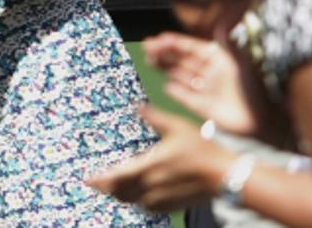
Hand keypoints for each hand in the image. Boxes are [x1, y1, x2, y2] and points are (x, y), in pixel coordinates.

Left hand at [86, 105, 233, 211]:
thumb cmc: (202, 150)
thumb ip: (155, 118)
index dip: (100, 180)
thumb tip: (138, 106)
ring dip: (120, 195)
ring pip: (132, 201)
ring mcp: (161, 199)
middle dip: (107, 188)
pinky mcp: (171, 205)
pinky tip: (136, 194)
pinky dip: (136, 200)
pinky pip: (146, 206)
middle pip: (120, 192)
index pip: (117, 177)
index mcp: (150, 167)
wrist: (225, 176)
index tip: (87, 179)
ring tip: (112, 187)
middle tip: (97, 182)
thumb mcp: (177, 128)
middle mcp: (152, 186)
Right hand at [144, 32, 267, 137]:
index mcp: (218, 59)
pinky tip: (166, 84)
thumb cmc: (254, 89)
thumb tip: (220, 23)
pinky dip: (175, 90)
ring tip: (149, 60)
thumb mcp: (240, 63)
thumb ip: (228, 43)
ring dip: (165, 67)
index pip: (191, 48)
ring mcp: (205, 89)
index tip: (159, 38)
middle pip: (182, 60)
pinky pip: (185, 96)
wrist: (263, 121)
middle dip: (164, 53)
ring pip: (180, 75)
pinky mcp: (202, 107)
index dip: (175, 43)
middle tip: (147, 47)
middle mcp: (209, 72)